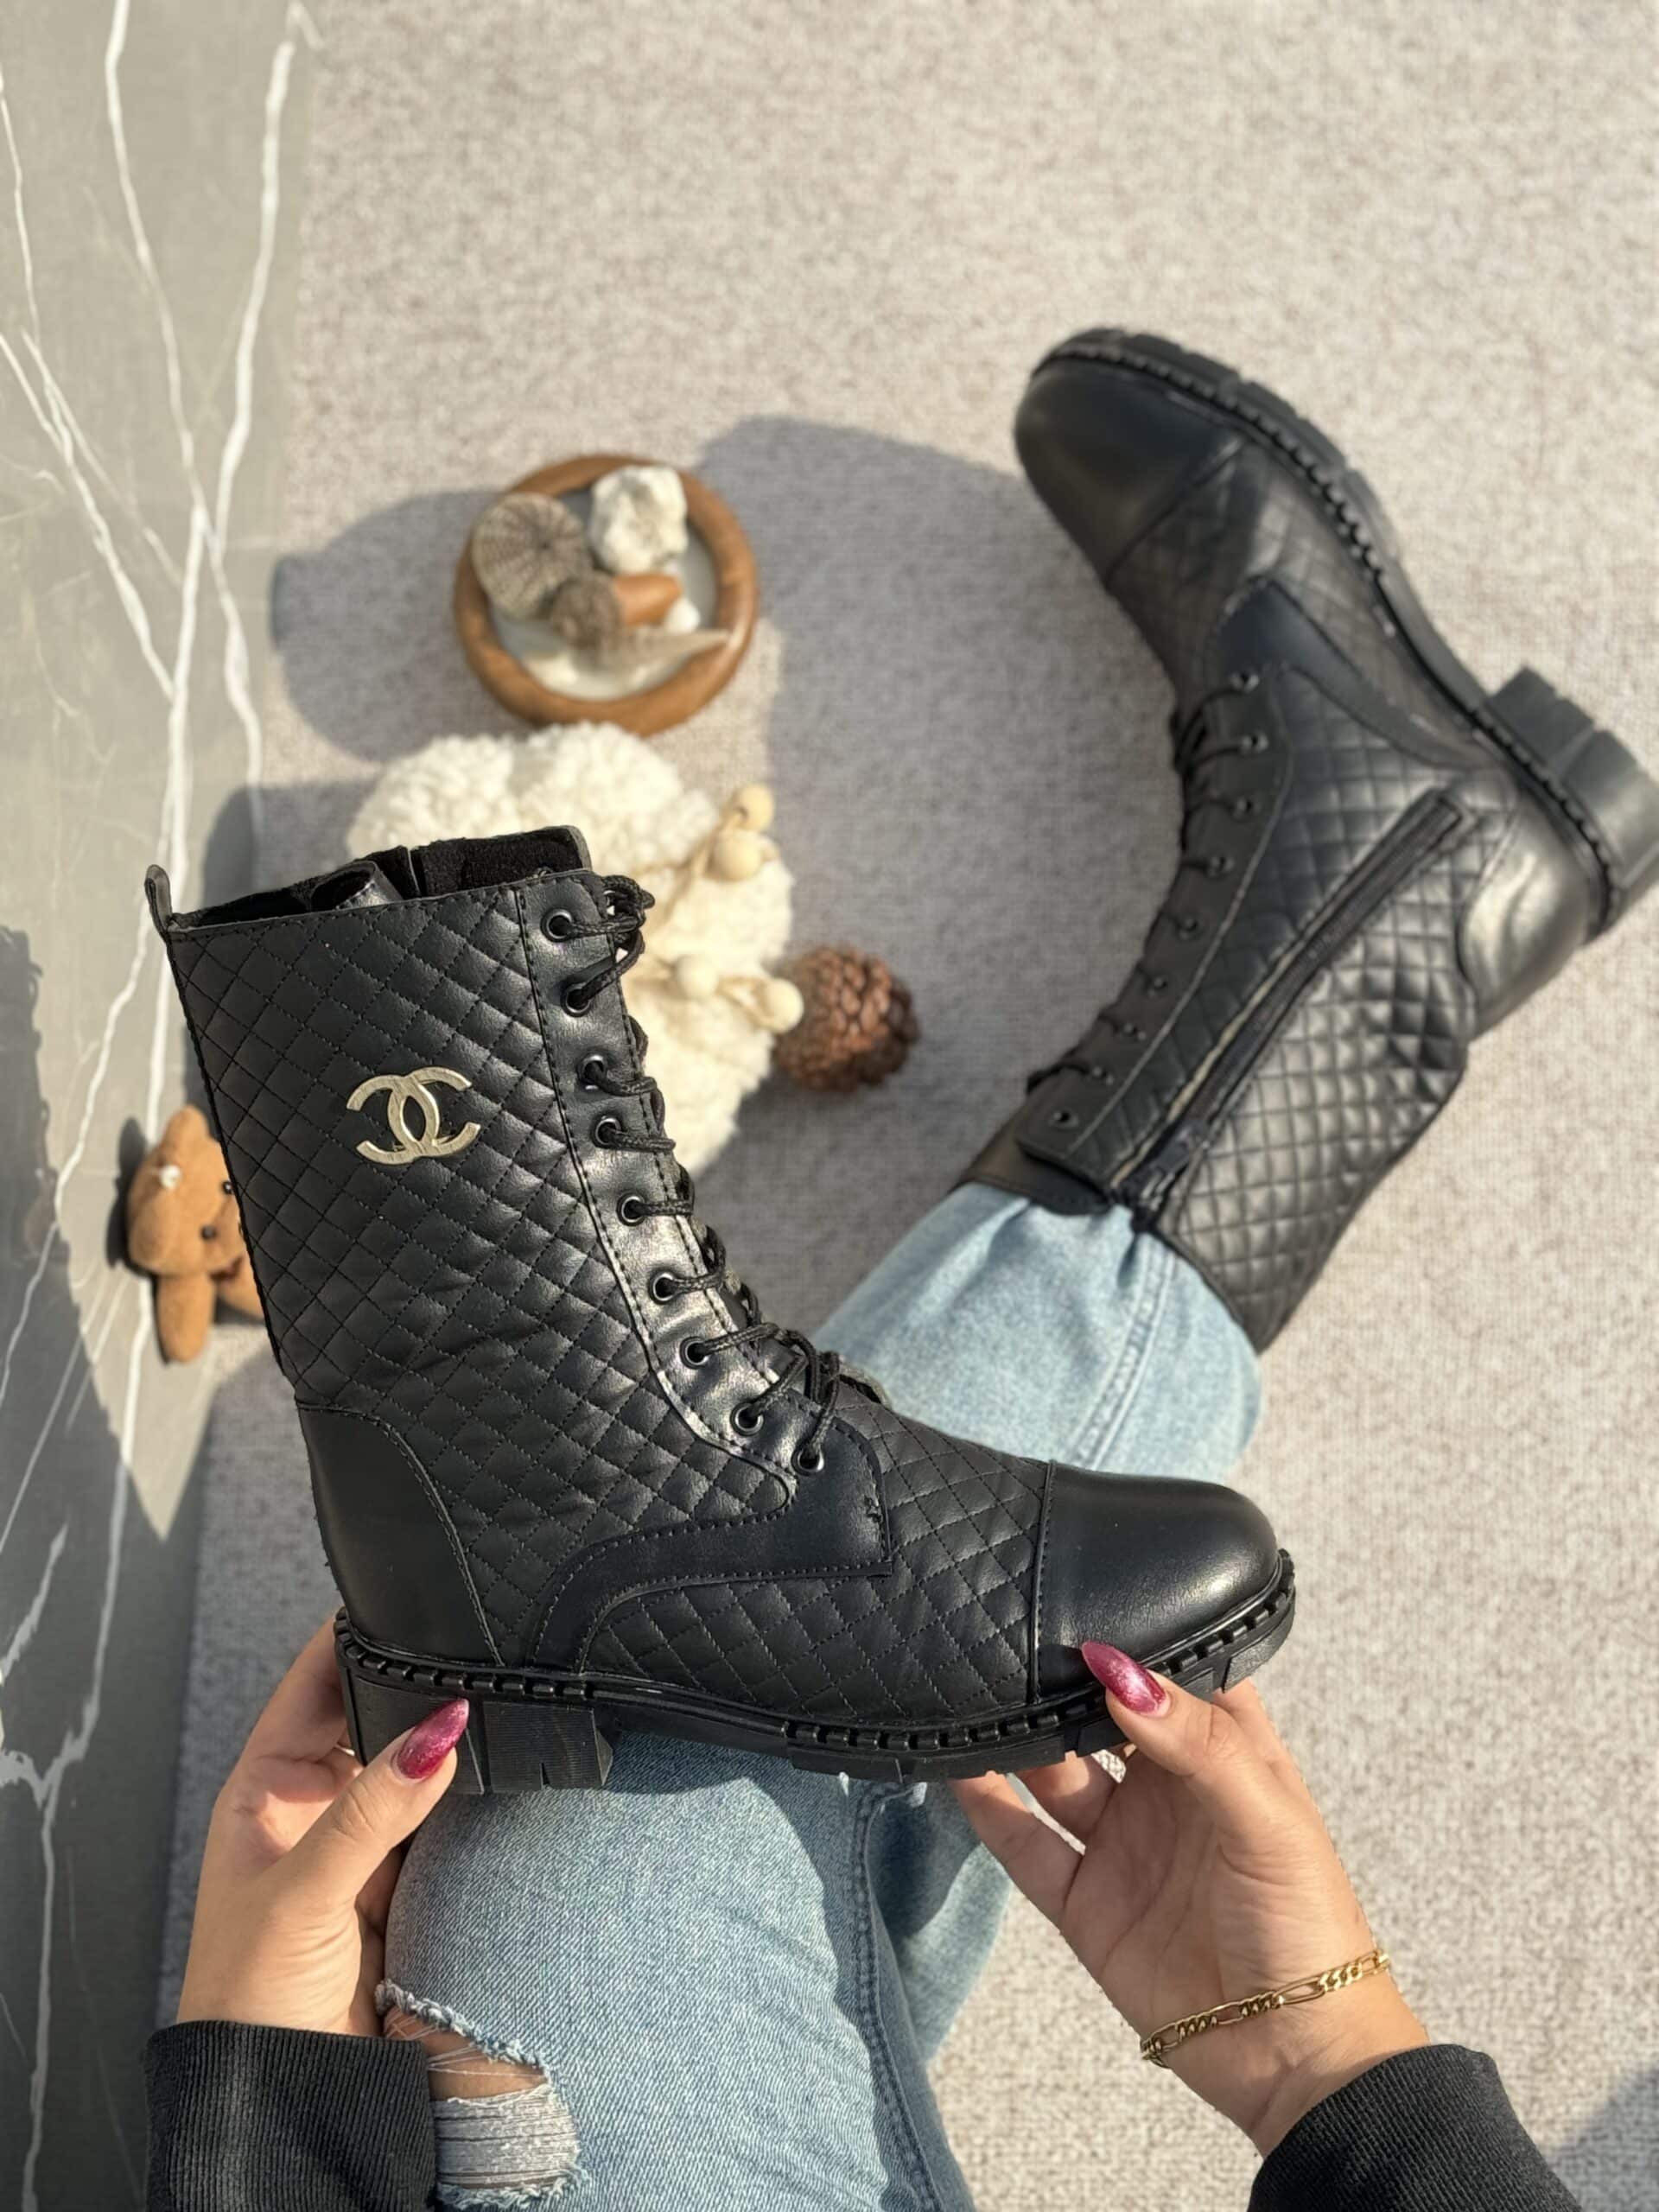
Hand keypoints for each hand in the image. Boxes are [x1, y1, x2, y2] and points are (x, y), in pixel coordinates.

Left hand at [177, 1620, 468, 2037]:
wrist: (279, 2098)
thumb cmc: (249, 1998)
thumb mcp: (305, 1889)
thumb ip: (373, 1809)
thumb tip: (437, 1732)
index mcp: (264, 1788)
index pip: (314, 1683)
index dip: (351, 1636)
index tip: (403, 1596)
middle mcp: (314, 1806)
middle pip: (372, 1719)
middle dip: (415, 1690)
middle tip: (469, 1657)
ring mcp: (361, 1845)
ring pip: (414, 1770)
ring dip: (448, 1752)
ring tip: (494, 1713)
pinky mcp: (404, 1885)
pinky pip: (445, 1825)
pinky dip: (472, 1806)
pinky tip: (503, 1782)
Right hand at [954, 1648, 1426, 2156]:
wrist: (1296, 2059)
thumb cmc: (1308, 1925)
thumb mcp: (1266, 1816)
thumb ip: (1194, 1739)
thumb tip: (1116, 1669)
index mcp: (1225, 1752)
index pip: (1174, 1672)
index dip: (1134, 1634)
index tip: (1083, 1588)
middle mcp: (1166, 1789)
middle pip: (1100, 1715)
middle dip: (1061, 1678)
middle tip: (1010, 1631)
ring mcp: (1122, 1845)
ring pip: (1055, 1771)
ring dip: (1019, 1733)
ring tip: (973, 1685)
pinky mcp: (1086, 1903)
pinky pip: (1025, 1844)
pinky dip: (987, 1806)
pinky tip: (956, 1765)